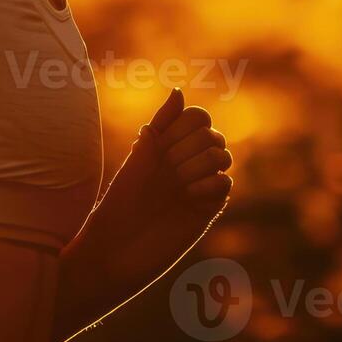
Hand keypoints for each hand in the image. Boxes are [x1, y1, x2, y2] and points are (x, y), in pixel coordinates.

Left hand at [75, 88, 232, 288]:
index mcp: (167, 146)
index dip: (186, 125)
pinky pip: (225, 183)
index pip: (197, 117)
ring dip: (200, 165)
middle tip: (167, 171)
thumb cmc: (118, 204)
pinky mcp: (207, 209)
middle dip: (189, 148)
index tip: (162, 144)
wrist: (116, 250)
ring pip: (223, 155)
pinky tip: (190, 197)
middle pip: (211, 134)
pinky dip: (209, 185)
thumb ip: (161, 126)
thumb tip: (178, 90)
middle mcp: (186, 163)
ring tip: (178, 185)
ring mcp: (198, 185)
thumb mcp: (138, 159)